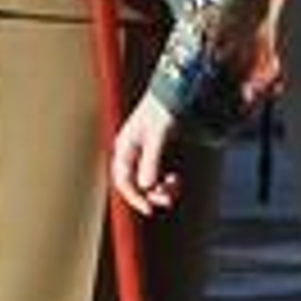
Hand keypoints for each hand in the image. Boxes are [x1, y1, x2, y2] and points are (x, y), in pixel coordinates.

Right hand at [112, 93, 181, 216]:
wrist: (173, 91)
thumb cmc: (163, 109)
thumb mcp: (158, 135)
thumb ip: (151, 160)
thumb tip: (146, 186)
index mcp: (124, 147)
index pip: (123, 181)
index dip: (134, 198)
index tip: (150, 210)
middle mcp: (129, 153)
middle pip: (134, 184)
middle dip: (152, 194)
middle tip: (170, 199)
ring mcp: (140, 154)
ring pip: (146, 182)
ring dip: (160, 189)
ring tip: (176, 186)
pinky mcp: (152, 153)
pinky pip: (154, 175)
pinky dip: (164, 181)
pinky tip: (176, 180)